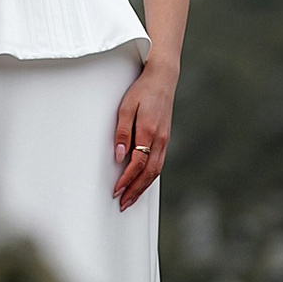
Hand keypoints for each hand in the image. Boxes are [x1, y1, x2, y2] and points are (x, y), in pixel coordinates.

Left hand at [112, 64, 174, 208]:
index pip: (137, 164)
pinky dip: (151, 176)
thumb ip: (122, 132)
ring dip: (143, 187)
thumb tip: (120, 156)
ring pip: (156, 170)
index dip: (126, 180)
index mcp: (148, 131)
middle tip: (123, 203)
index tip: (116, 190)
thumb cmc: (142, 90)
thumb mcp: (125, 107)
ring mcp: (165, 139)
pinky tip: (143, 181)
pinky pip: (159, 163)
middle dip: (135, 190)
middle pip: (149, 173)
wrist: (163, 78)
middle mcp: (160, 139)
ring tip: (132, 197)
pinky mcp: (166, 138)